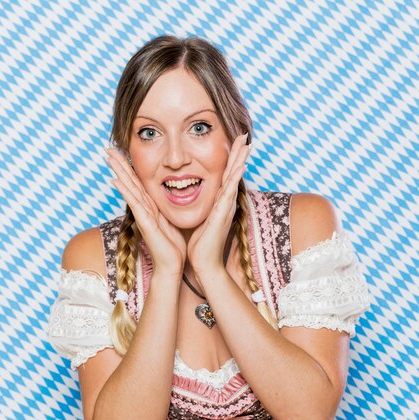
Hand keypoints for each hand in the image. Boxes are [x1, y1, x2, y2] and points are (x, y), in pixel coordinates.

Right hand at [105, 147, 186, 276]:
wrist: (173, 266)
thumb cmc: (174, 247)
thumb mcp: (172, 221)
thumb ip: (169, 210)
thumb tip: (175, 198)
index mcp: (152, 207)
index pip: (139, 183)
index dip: (131, 168)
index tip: (123, 151)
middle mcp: (144, 209)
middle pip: (130, 182)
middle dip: (120, 164)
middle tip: (108, 147)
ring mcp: (143, 216)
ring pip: (129, 189)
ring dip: (119, 172)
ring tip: (109, 157)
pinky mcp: (145, 224)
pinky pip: (134, 204)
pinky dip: (125, 192)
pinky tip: (115, 180)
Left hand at [187, 133, 250, 277]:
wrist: (204, 263)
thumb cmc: (201, 244)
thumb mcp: (200, 219)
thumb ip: (201, 208)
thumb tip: (193, 198)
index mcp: (219, 203)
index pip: (225, 175)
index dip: (230, 159)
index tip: (233, 142)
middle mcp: (225, 202)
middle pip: (233, 173)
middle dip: (239, 154)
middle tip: (245, 135)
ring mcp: (226, 207)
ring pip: (234, 178)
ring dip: (241, 160)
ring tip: (247, 144)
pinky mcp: (222, 214)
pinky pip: (229, 192)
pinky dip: (235, 178)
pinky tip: (240, 166)